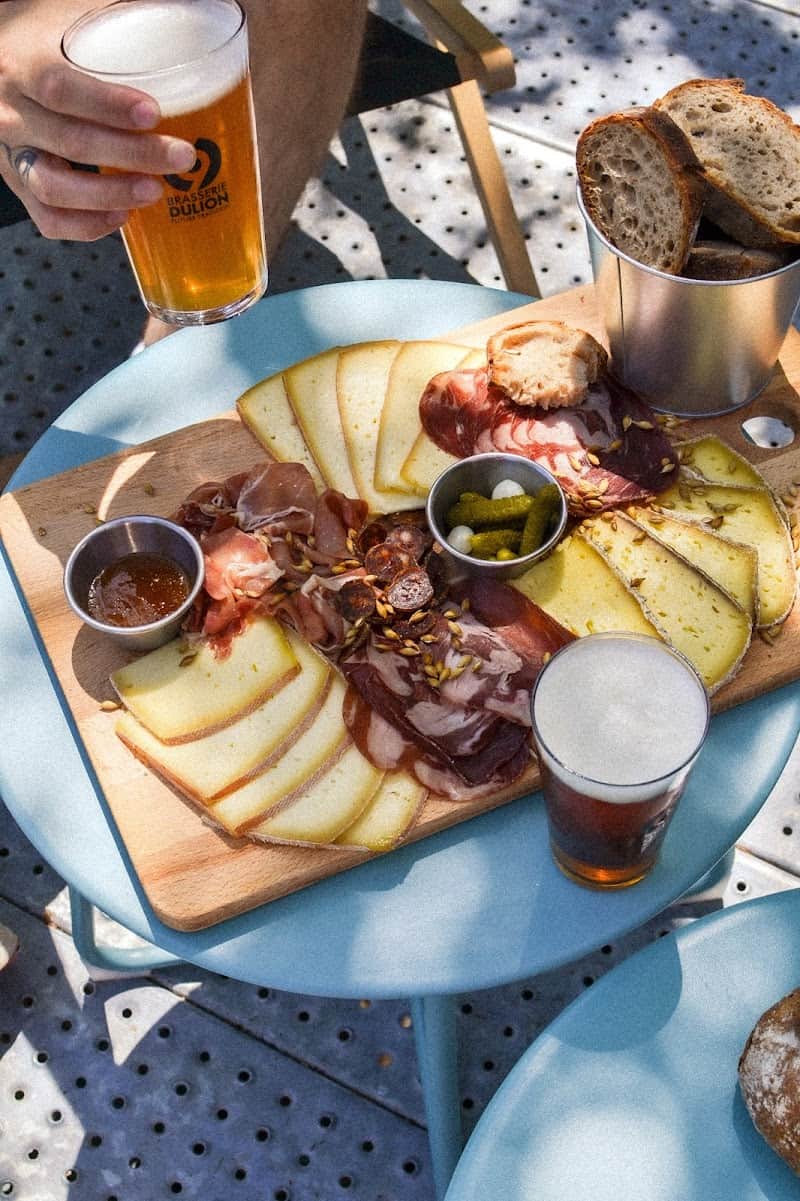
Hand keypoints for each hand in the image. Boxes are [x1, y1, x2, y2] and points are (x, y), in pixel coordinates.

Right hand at [0, 11, 194, 240]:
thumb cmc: (45, 42)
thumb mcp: (69, 20)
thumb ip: (119, 20)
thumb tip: (190, 11)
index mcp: (21, 65)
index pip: (59, 87)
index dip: (108, 104)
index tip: (153, 112)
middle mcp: (10, 113)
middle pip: (70, 142)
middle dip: (132, 154)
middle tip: (180, 156)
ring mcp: (11, 153)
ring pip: (55, 188)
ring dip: (109, 195)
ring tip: (153, 191)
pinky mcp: (19, 185)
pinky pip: (47, 218)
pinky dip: (85, 225)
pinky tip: (121, 217)